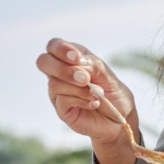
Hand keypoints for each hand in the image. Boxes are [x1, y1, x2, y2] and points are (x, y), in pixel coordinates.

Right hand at [36, 38, 137, 152]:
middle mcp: (61, 74)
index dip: (61, 49)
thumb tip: (78, 64)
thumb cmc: (113, 94)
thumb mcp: (108, 75)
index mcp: (72, 59)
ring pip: (55, 83)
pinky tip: (93, 103)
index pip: (54, 46)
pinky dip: (82, 100)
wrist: (120, 117)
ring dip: (80, 89)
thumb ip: (93, 65)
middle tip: (85, 79)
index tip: (78, 58)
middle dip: (63, 69)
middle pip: (43, 62)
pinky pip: (62, 100)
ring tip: (98, 94)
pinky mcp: (61, 108)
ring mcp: (58, 92)